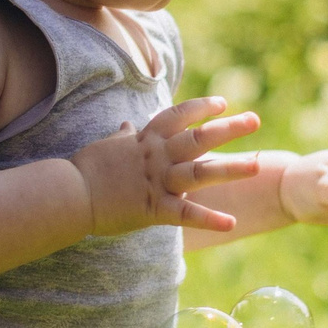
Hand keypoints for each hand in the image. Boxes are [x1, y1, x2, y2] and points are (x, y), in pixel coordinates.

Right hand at [70, 97, 262, 236]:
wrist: (69, 195)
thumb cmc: (85, 170)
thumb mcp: (106, 146)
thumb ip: (122, 136)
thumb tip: (126, 125)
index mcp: (146, 140)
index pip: (178, 116)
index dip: (201, 108)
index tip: (222, 104)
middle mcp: (156, 156)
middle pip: (199, 138)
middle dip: (229, 128)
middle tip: (255, 119)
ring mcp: (157, 181)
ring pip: (200, 172)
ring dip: (230, 168)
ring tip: (257, 164)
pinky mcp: (154, 208)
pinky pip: (186, 214)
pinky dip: (209, 219)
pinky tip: (231, 223)